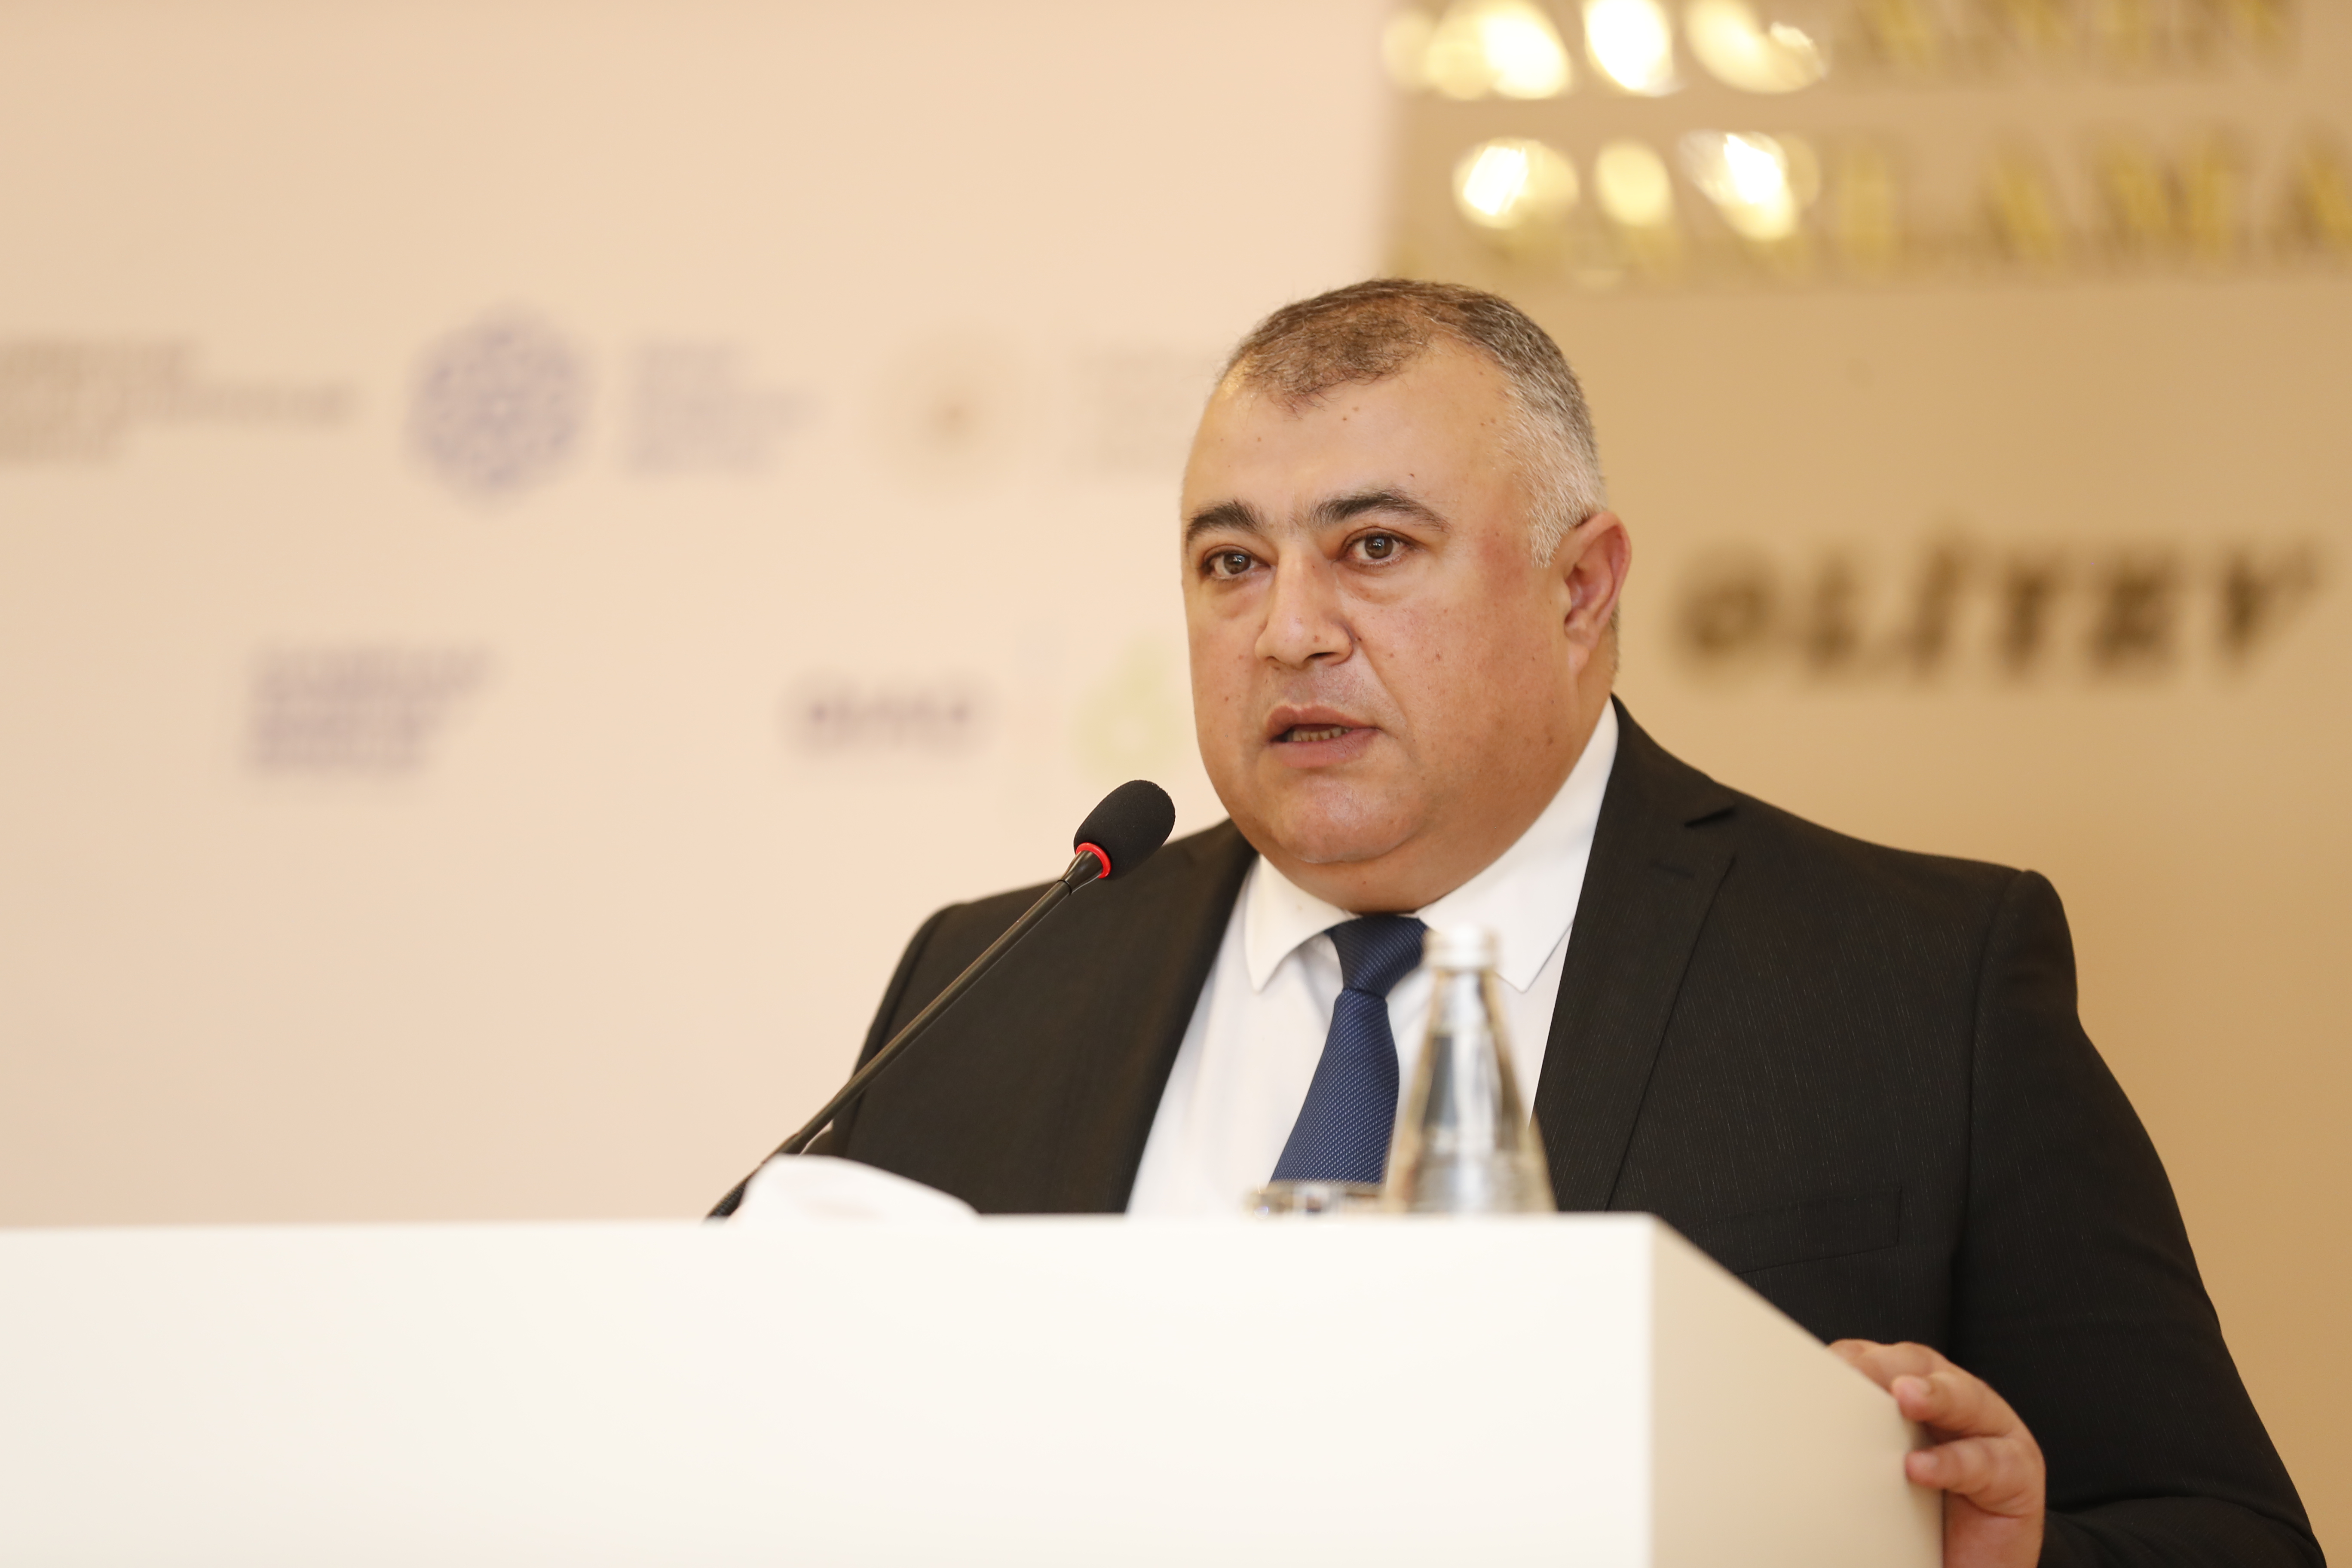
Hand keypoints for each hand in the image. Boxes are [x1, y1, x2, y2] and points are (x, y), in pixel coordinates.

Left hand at [1830, 1339, 2044, 1567]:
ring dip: (1935, 1394)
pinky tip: (1923, 1468)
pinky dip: (1956, 1462)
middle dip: (1886, 1365)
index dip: (1850, 1360)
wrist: (1967, 1565)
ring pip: (1964, 1397)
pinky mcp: (2017, 1471)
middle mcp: (1950, 1402)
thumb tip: (1795, 1436)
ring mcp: (1989, 1431)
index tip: (1820, 1365)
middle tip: (1855, 1370)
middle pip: (1917, 1367)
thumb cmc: (1919, 1519)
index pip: (1874, 1363)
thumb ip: (1852, 1444)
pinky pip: (1989, 1459)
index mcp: (1909, 1397)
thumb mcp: (1877, 1473)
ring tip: (1905, 1397)